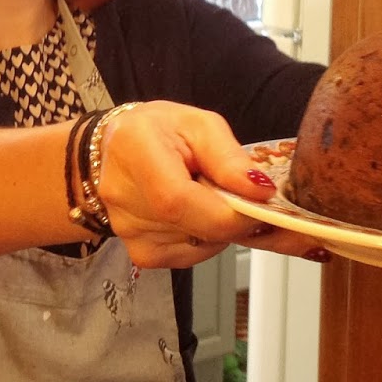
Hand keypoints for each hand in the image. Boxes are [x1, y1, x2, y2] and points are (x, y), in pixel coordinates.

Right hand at [91, 101, 326, 268]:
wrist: (122, 148)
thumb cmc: (162, 131)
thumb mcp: (201, 125)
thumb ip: (229, 157)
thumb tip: (259, 191)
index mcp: (135, 149)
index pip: (177, 200)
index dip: (226, 212)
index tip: (259, 203)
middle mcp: (121, 194)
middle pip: (192, 227)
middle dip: (233, 218)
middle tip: (242, 197)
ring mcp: (126, 229)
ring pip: (197, 244)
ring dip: (218, 227)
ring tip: (208, 197)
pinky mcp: (137, 251)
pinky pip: (187, 257)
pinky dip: (204, 240)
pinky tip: (196, 215)